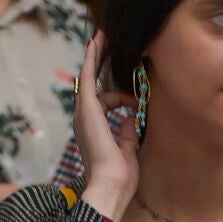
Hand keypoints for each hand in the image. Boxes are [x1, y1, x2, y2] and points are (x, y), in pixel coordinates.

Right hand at [75, 31, 140, 221]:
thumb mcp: (129, 149)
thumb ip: (127, 133)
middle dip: (99, 64)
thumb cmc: (120, 175)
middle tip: (106, 44)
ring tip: (103, 36)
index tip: (137, 97)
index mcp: (96, 129)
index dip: (122, 97)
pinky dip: (91, 60)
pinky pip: (88, 78)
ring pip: (88, 77)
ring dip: (96, 56)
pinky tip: (96, 42)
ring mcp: (84, 113)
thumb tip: (131, 118)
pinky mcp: (87, 109)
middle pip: (93, 85)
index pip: (106, 104)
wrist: (111, 184)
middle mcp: (86, 119)